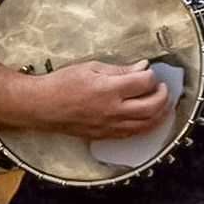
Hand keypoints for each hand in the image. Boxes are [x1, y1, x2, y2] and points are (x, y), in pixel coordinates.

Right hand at [26, 59, 170, 139]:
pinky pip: (132, 134)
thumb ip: (120, 70)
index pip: (144, 83)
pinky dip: (146, 126)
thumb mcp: (91, 68)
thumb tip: (143, 67)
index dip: (151, 76)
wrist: (41, 106)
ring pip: (146, 124)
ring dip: (160, 114)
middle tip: (163, 88)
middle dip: (163, 96)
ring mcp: (109, 126)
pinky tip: (149, 119)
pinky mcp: (104, 136)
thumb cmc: (62, 84)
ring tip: (162, 103)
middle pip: (151, 107)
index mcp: (108, 89)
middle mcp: (112, 110)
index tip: (150, 72)